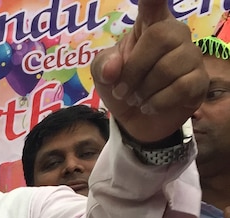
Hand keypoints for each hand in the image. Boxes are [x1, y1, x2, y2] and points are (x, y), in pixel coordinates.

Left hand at [90, 0, 206, 142]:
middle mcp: (175, 35)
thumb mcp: (103, 74)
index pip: (154, 4)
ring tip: (137, 98)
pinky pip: (180, 88)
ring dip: (144, 90)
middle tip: (122, 90)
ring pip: (168, 67)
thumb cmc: (121, 87)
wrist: (136, 119)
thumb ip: (103, 65)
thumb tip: (114, 69)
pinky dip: (157, 102)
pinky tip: (150, 105)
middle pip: (160, 37)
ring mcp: (191, 57)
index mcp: (150, 26)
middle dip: (134, 69)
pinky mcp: (199, 80)